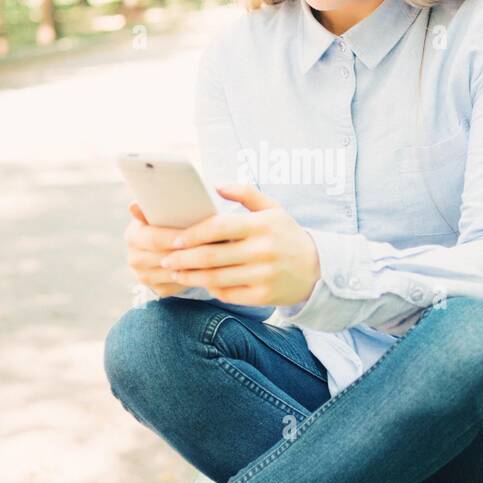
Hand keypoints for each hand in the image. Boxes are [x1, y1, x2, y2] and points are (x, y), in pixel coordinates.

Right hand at [125, 202, 202, 298]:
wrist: (166, 246)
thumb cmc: (168, 224)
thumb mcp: (161, 214)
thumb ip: (151, 209)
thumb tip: (133, 206)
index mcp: (133, 237)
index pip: (154, 239)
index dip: (174, 237)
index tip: (194, 233)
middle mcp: (134, 259)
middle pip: (163, 258)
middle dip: (187, 252)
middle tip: (210, 246)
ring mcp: (144, 277)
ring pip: (172, 274)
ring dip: (192, 266)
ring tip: (212, 257)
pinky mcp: (158, 290)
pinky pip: (177, 286)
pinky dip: (192, 278)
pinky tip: (207, 269)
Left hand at [155, 183, 320, 307]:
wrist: (317, 270)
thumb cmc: (287, 235)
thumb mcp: (274, 208)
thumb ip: (246, 193)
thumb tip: (215, 186)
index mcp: (261, 226)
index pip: (218, 228)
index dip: (192, 234)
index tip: (174, 239)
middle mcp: (262, 251)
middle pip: (212, 256)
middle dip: (183, 259)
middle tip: (165, 259)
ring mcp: (263, 276)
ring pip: (216, 278)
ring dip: (191, 276)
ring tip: (175, 273)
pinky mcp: (263, 297)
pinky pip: (228, 294)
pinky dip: (211, 289)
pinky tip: (200, 283)